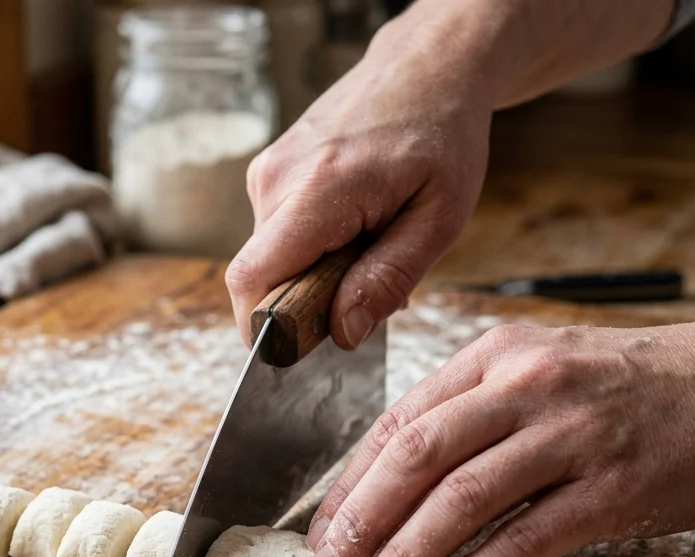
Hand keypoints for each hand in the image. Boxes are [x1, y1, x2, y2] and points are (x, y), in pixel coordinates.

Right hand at [224, 14, 491, 349]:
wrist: (427, 69)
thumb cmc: (441, 137)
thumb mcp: (438, 218)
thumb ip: (389, 278)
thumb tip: (343, 332)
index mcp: (319, 190)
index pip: (253, 281)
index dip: (265, 329)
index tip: (301, 349)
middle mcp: (277, 179)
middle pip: (261, 279)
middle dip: (304, 304)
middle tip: (363, 289)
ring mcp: (267, 173)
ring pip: (269, 261)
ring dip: (310, 276)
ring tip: (364, 248)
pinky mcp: (268, 174)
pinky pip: (275, 237)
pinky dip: (308, 251)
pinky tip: (350, 231)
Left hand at [306, 309, 694, 556]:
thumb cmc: (634, 386)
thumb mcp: (543, 368)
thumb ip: (474, 410)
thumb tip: (398, 478)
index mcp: (496, 357)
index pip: (400, 422)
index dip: (351, 483)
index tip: (324, 530)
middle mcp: (525, 387)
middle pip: (417, 456)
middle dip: (362, 520)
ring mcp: (570, 435)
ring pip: (462, 499)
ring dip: (406, 556)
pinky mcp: (611, 488)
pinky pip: (525, 538)